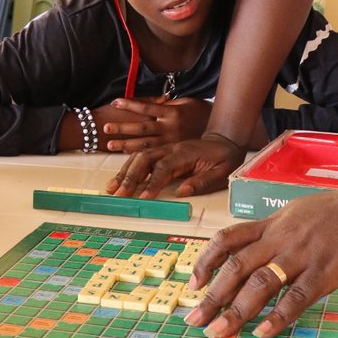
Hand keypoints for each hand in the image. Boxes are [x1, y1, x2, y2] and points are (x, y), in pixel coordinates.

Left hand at [102, 96, 212, 151]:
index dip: (130, 104)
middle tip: (105, 128)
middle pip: (142, 127)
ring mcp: (170, 142)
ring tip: (110, 144)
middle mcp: (169, 127)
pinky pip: (154, 154)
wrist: (222, 134)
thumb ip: (169, 104)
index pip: (147, 107)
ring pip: (145, 143)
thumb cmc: (201, 114)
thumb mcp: (186, 103)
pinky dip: (140, 155)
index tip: (115, 102)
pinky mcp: (173, 153)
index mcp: (172, 112)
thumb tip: (156, 101)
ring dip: (126, 144)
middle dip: (123, 127)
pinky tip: (126, 157)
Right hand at [105, 133, 245, 198]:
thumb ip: (203, 181)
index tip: (143, 198)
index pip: (164, 167)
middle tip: (119, 194)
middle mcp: (172, 148)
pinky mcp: (163, 151)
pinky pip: (141, 157)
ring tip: (112, 188)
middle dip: (130, 177)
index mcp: (186, 153)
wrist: (225, 139)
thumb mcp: (222, 171)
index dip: (153, 182)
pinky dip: (128, 167)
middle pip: (145, 158)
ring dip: (125, 172)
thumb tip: (182, 192)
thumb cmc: (225, 158)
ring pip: (139, 156)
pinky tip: (119, 179)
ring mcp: (166, 148)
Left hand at [184, 181, 337, 337]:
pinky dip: (277, 316)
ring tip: (219, 331)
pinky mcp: (324, 271)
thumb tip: (256, 248)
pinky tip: (263, 332)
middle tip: (195, 320)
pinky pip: (296, 297)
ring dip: (236, 310)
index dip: (206, 261)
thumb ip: (275, 232)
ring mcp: (301, 255)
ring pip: (260, 283)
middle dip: (212, 296)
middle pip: (236, 267)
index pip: (227, 240)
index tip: (194, 284)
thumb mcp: (296, 213)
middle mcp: (280, 239)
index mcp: (272, 225)